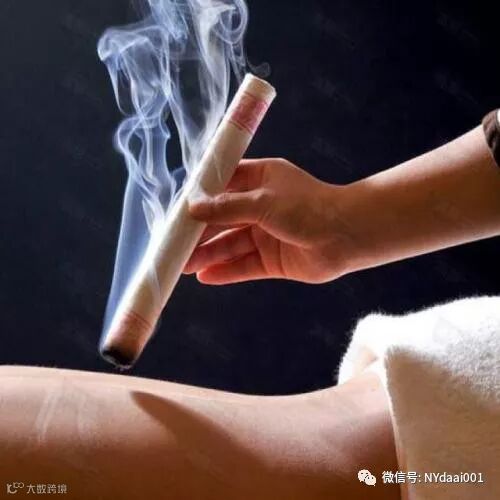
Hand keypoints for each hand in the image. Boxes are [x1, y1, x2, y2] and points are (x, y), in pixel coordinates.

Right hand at [184, 158, 351, 283]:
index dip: (198, 199)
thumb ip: (227, 207)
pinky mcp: (272, 260)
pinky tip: (204, 276)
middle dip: (198, 233)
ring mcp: (266, 235)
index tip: (175, 212)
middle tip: (172, 245)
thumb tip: (192, 209)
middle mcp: (260, 207)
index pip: (220, 187)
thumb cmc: (308, 206)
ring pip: (230, 245)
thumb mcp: (263, 201)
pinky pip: (243, 266)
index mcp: (259, 180)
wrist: (349, 235)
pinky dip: (225, 272)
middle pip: (221, 220)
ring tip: (181, 265)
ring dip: (207, 254)